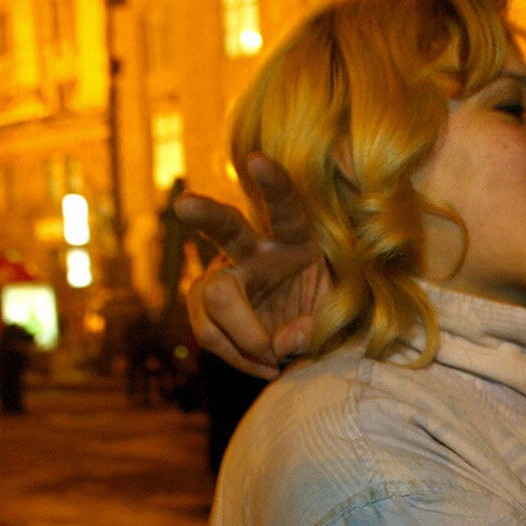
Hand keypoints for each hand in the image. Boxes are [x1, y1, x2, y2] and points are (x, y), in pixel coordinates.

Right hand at [177, 154, 329, 378]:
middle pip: (226, 228)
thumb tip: (281, 343)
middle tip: (185, 204)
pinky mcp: (205, 304)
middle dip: (205, 214)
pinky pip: (209, 332)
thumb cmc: (327, 313)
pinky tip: (266, 365)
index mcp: (297, 238)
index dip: (273, 185)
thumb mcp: (339, 319)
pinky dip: (238, 356)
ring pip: (212, 294)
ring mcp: (225, 275)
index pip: (287, 207)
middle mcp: (255, 249)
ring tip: (274, 360)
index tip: (258, 159)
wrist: (303, 338)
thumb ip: (320, 327)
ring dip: (242, 335)